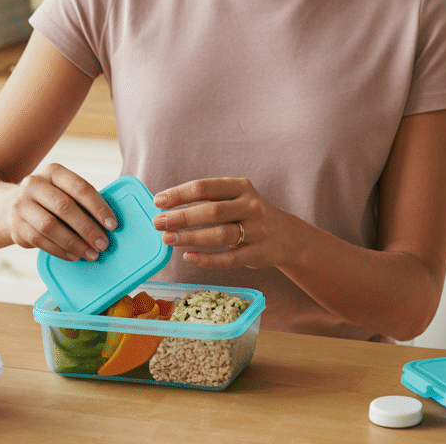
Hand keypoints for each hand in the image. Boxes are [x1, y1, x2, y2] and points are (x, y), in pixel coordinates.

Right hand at [0, 163, 116, 261]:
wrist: (8, 208)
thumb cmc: (49, 201)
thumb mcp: (62, 191)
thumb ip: (81, 202)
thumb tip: (108, 225)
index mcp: (53, 172)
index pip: (80, 188)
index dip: (98, 207)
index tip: (112, 224)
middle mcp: (34, 184)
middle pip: (65, 208)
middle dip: (88, 228)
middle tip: (103, 244)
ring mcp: (22, 205)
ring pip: (50, 226)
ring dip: (74, 243)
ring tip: (91, 254)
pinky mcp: (16, 226)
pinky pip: (41, 241)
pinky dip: (60, 251)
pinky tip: (74, 256)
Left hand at [152, 177, 296, 268]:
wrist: (287, 236)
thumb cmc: (249, 215)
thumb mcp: (235, 199)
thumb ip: (207, 200)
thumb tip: (167, 207)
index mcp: (240, 187)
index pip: (205, 187)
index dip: (179, 194)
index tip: (158, 201)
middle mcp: (251, 205)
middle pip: (211, 211)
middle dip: (181, 217)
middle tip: (159, 223)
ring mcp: (257, 230)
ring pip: (220, 234)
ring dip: (191, 237)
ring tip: (168, 239)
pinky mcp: (259, 252)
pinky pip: (229, 258)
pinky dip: (207, 259)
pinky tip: (189, 257)